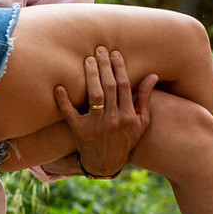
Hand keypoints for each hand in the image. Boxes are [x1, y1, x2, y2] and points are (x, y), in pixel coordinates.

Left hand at [54, 47, 155, 178]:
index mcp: (129, 116)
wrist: (106, 164)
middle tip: (99, 49)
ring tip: (87, 60)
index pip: (125, 86)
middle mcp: (114, 120)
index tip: (115, 53)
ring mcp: (96, 126)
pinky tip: (59, 86)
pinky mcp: (79, 131)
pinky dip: (63, 100)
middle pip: (110, 87)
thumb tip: (153, 76)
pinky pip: (70, 114)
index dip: (120, 67)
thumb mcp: (141, 122)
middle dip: (104, 66)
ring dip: (90, 76)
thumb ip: (145, 98)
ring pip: (94, 96)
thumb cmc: (125, 139)